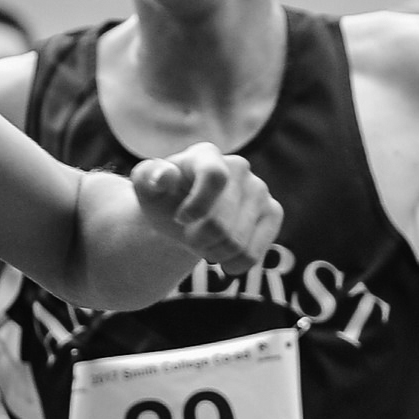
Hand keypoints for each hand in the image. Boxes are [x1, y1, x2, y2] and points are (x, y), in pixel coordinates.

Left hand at [132, 144, 282, 277]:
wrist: (186, 215)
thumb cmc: (164, 199)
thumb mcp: (146, 189)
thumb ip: (146, 178)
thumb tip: (165, 176)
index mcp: (207, 155)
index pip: (215, 176)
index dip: (198, 205)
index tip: (180, 218)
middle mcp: (239, 167)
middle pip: (221, 223)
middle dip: (198, 239)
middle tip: (188, 236)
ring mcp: (260, 189)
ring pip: (236, 242)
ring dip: (214, 252)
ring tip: (205, 242)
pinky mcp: (273, 212)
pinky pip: (255, 252)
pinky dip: (234, 263)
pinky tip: (224, 257)